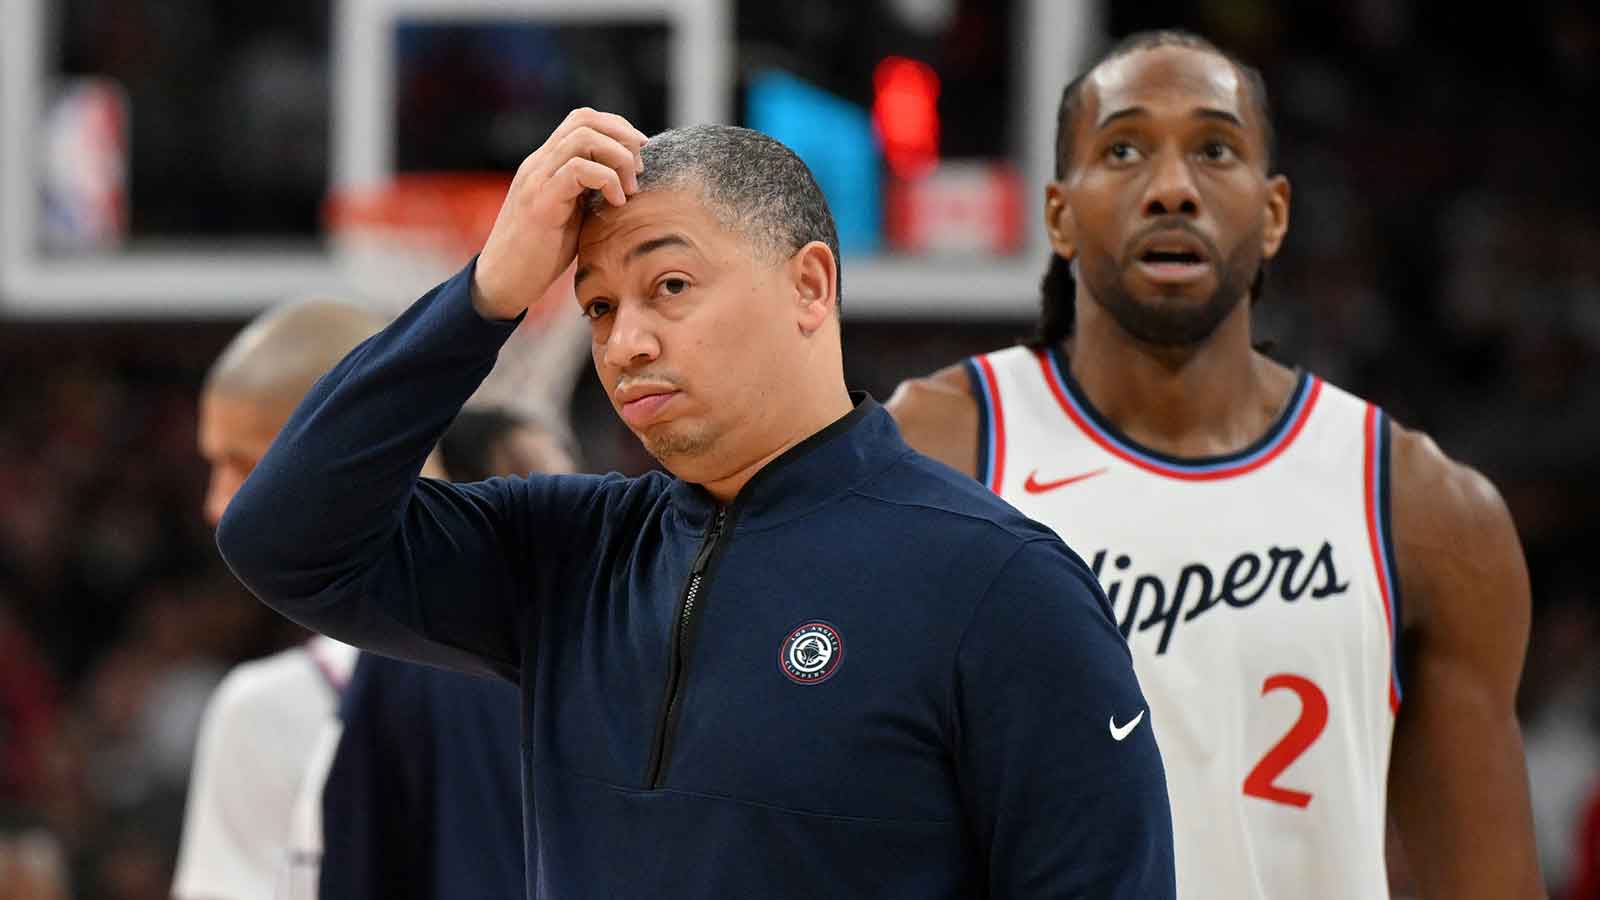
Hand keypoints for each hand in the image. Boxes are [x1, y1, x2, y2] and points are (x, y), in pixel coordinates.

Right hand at [472, 108, 647, 319]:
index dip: (617, 127)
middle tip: (639, 170)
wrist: (503, 282)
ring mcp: (537, 179)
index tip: (639, 154)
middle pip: (585, 119)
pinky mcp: (541, 202)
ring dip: (618, 158)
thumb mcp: (572, 215)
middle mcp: (539, 163)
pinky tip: (617, 203)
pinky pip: (578, 170)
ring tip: (629, 189)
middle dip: (623, 137)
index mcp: (547, 163)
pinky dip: (607, 180)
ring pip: (583, 138)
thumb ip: (590, 192)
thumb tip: (629, 184)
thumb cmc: (540, 254)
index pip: (583, 120)